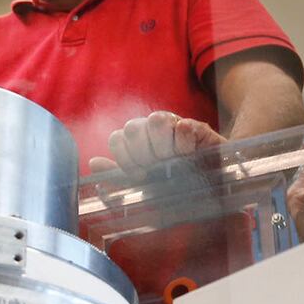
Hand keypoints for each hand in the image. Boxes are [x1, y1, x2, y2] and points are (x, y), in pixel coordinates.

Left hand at [89, 111, 225, 174]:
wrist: (211, 183)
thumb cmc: (173, 182)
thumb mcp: (143, 184)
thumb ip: (116, 174)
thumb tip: (92, 163)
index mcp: (136, 139)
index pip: (117, 138)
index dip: (125, 159)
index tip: (139, 175)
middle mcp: (151, 127)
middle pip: (132, 128)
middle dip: (143, 155)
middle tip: (157, 168)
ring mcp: (174, 124)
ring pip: (155, 120)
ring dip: (162, 147)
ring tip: (173, 160)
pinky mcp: (197, 127)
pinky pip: (183, 126)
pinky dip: (183, 144)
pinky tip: (189, 154)